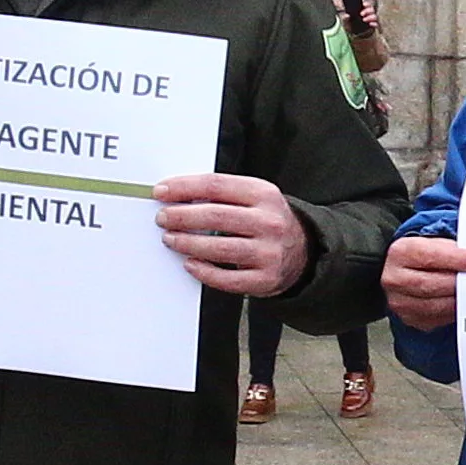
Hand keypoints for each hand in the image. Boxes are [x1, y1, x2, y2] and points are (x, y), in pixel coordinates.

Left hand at [158, 171, 308, 296]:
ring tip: (171, 239)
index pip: (216, 185)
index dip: (184, 187)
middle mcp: (269, 222)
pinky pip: (227, 278)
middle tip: (163, 218)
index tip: (162, 191)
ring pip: (218, 248)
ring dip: (187, 243)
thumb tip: (179, 195)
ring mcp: (269, 252)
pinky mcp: (265, 279)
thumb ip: (224, 194)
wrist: (303, 252)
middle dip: (181, 216)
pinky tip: (190, 263)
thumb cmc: (268, 222)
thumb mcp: (255, 198)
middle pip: (215, 216)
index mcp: (264, 195)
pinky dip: (203, 271)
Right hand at [382, 233, 465, 330]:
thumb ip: (451, 251)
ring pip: (434, 306)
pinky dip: (453, 312)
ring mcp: (399, 302)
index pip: (429, 256)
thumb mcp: (434, 244)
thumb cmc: (423, 257)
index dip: (456, 259)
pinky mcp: (410, 319)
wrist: (402, 273)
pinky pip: (436, 319)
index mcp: (400, 253)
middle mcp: (394, 279)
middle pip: (430, 285)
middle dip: (458, 283)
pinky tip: (463, 304)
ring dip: (457, 300)